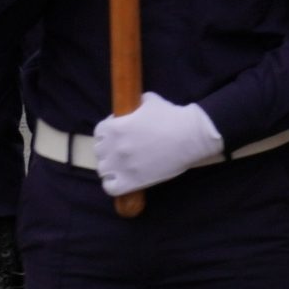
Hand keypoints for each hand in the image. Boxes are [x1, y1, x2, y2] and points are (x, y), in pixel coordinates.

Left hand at [92, 92, 224, 196]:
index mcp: (115, 128)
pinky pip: (110, 187)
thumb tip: (133, 106)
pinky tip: (122, 179)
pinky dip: (113, 184)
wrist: (190, 136)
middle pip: (99, 151)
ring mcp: (122, 166)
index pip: (99, 132)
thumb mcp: (150, 101)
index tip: (118, 133)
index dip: (108, 132)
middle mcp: (114, 148)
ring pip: (103, 170)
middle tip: (123, 149)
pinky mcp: (131, 182)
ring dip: (111, 166)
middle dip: (109, 149)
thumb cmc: (172, 117)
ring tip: (123, 165)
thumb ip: (135, 105)